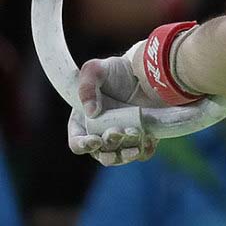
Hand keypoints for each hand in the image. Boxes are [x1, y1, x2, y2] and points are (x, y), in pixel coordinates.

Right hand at [67, 45, 166, 165]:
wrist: (146, 69)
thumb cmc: (116, 70)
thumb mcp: (95, 69)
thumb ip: (86, 86)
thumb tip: (91, 112)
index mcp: (83, 123)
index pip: (77, 143)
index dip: (83, 145)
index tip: (95, 140)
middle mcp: (102, 134)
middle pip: (101, 153)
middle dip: (109, 146)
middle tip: (117, 131)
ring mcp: (123, 138)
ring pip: (121, 156)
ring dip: (126, 151)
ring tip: (135, 133)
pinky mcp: (143, 138)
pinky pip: (143, 153)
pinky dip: (144, 150)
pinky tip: (148, 139)